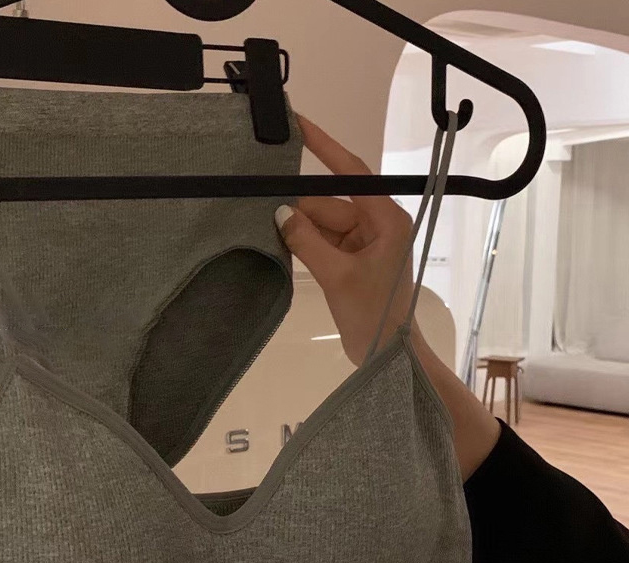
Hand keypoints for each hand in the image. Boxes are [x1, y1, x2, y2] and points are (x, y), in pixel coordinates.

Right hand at [275, 115, 416, 365]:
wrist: (387, 355)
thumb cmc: (372, 315)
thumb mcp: (336, 276)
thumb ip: (306, 241)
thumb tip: (279, 212)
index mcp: (386, 219)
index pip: (352, 172)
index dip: (324, 146)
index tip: (298, 124)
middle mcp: (377, 224)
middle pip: (330, 203)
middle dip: (299, 206)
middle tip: (258, 201)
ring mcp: (364, 243)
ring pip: (323, 223)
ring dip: (298, 228)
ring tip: (262, 224)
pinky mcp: (353, 260)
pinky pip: (324, 241)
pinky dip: (304, 243)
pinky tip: (278, 241)